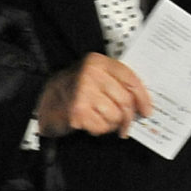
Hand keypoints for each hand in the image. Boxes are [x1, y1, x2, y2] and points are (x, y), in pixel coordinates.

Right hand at [36, 53, 153, 137]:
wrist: (44, 98)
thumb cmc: (73, 88)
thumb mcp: (96, 76)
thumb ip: (117, 82)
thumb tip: (142, 102)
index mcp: (97, 62)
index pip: (130, 79)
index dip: (143, 97)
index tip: (146, 109)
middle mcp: (90, 74)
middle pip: (125, 100)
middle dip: (128, 116)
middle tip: (126, 124)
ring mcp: (83, 92)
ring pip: (116, 115)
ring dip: (111, 122)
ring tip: (101, 118)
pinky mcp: (78, 111)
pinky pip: (102, 126)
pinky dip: (99, 128)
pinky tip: (91, 121)